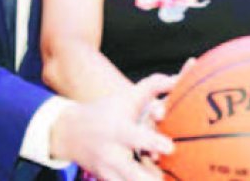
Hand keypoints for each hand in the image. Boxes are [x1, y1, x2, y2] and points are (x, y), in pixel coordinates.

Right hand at [51, 73, 176, 180]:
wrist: (70, 133)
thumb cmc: (108, 111)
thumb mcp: (128, 97)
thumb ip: (154, 86)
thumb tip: (179, 79)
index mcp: (119, 131)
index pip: (135, 137)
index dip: (152, 142)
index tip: (170, 147)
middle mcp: (112, 154)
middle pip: (132, 173)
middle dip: (149, 179)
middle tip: (166, 179)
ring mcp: (109, 172)